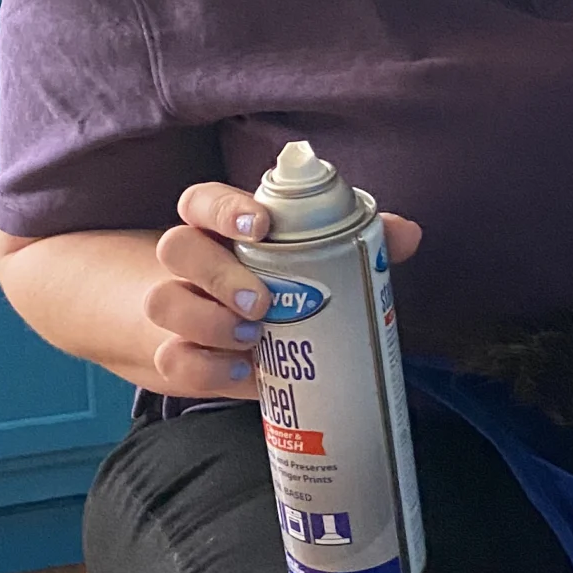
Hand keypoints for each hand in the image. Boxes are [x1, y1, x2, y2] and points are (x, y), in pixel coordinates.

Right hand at [142, 182, 424, 398]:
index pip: (200, 200)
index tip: (259, 227)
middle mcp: (190, 263)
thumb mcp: (306, 262)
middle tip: (263, 302)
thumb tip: (408, 234)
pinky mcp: (175, 354)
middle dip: (219, 274)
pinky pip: (172, 359)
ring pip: (164, 302)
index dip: (223, 209)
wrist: (218, 337)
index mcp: (218, 229)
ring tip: (252, 337)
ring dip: (208, 321)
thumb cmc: (270, 285)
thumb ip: (356, 243)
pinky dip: (205, 367)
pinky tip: (239, 371)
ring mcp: (176, 308)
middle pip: (178, 248)